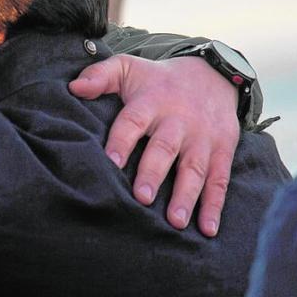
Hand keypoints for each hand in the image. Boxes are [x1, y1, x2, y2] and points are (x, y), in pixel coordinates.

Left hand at [68, 54, 238, 235]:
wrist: (213, 75)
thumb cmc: (158, 81)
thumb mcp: (129, 68)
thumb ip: (100, 76)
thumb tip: (73, 88)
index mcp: (151, 102)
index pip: (133, 121)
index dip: (121, 141)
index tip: (111, 163)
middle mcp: (178, 120)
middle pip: (165, 148)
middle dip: (154, 173)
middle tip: (142, 197)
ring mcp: (202, 138)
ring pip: (194, 168)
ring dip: (187, 195)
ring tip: (176, 222)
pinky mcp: (222, 151)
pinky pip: (219, 180)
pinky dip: (215, 205)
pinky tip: (208, 229)